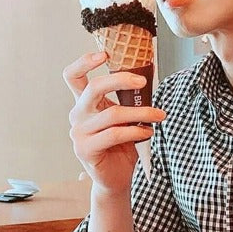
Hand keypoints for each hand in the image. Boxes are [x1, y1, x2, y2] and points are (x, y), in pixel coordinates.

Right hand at [63, 51, 165, 195]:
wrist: (116, 177)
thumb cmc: (122, 144)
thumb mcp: (124, 117)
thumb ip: (127, 99)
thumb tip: (147, 76)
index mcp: (84, 103)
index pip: (73, 76)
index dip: (84, 62)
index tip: (105, 54)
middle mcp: (78, 115)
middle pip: (94, 88)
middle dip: (121, 80)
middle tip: (143, 81)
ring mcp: (79, 133)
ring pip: (113, 114)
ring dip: (141, 112)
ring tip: (159, 115)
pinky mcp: (86, 149)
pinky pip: (114, 134)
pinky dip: (136, 131)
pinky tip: (148, 132)